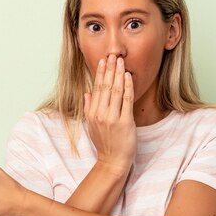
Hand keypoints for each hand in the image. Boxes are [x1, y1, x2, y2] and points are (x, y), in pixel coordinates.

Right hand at [84, 55, 136, 175]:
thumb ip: (89, 108)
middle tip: (112, 55)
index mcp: (92, 113)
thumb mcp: (91, 125)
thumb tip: (87, 93)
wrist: (113, 161)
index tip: (103, 61)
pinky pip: (126, 100)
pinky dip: (127, 86)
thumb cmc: (104, 144)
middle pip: (105, 86)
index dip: (100, 73)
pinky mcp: (125, 122)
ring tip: (120, 61)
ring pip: (115, 90)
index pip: (96, 88)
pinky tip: (128, 76)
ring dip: (118, 74)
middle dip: (109, 69)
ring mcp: (112, 118)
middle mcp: (100, 114)